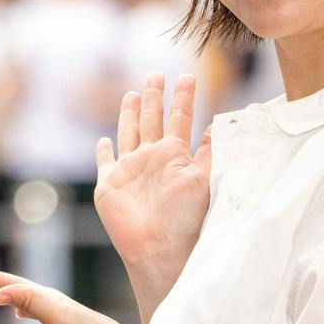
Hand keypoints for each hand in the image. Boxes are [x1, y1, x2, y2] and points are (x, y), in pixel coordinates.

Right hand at [94, 74, 211, 294]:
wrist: (159, 249)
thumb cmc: (185, 219)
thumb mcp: (204, 180)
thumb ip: (211, 153)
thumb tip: (220, 126)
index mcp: (174, 155)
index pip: (180, 118)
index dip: (184, 97)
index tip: (188, 76)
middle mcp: (152, 159)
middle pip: (153, 119)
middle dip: (155, 96)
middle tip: (156, 74)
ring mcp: (130, 171)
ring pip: (129, 133)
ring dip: (130, 114)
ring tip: (134, 94)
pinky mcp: (109, 186)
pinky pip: (104, 163)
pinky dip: (103, 152)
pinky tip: (103, 141)